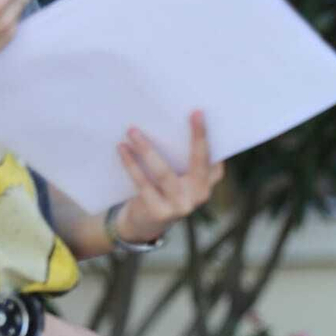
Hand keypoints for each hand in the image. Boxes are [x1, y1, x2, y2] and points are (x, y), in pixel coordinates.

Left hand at [112, 111, 224, 243]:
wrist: (144, 224)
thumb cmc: (162, 190)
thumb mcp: (177, 176)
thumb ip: (181, 158)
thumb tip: (167, 123)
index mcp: (207, 183)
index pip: (213, 158)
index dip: (206, 136)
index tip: (198, 112)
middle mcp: (200, 195)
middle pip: (199, 162)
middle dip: (197, 137)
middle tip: (191, 112)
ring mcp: (181, 206)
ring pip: (165, 173)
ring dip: (147, 149)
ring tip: (132, 130)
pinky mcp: (159, 211)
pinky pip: (143, 183)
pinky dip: (131, 164)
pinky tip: (122, 148)